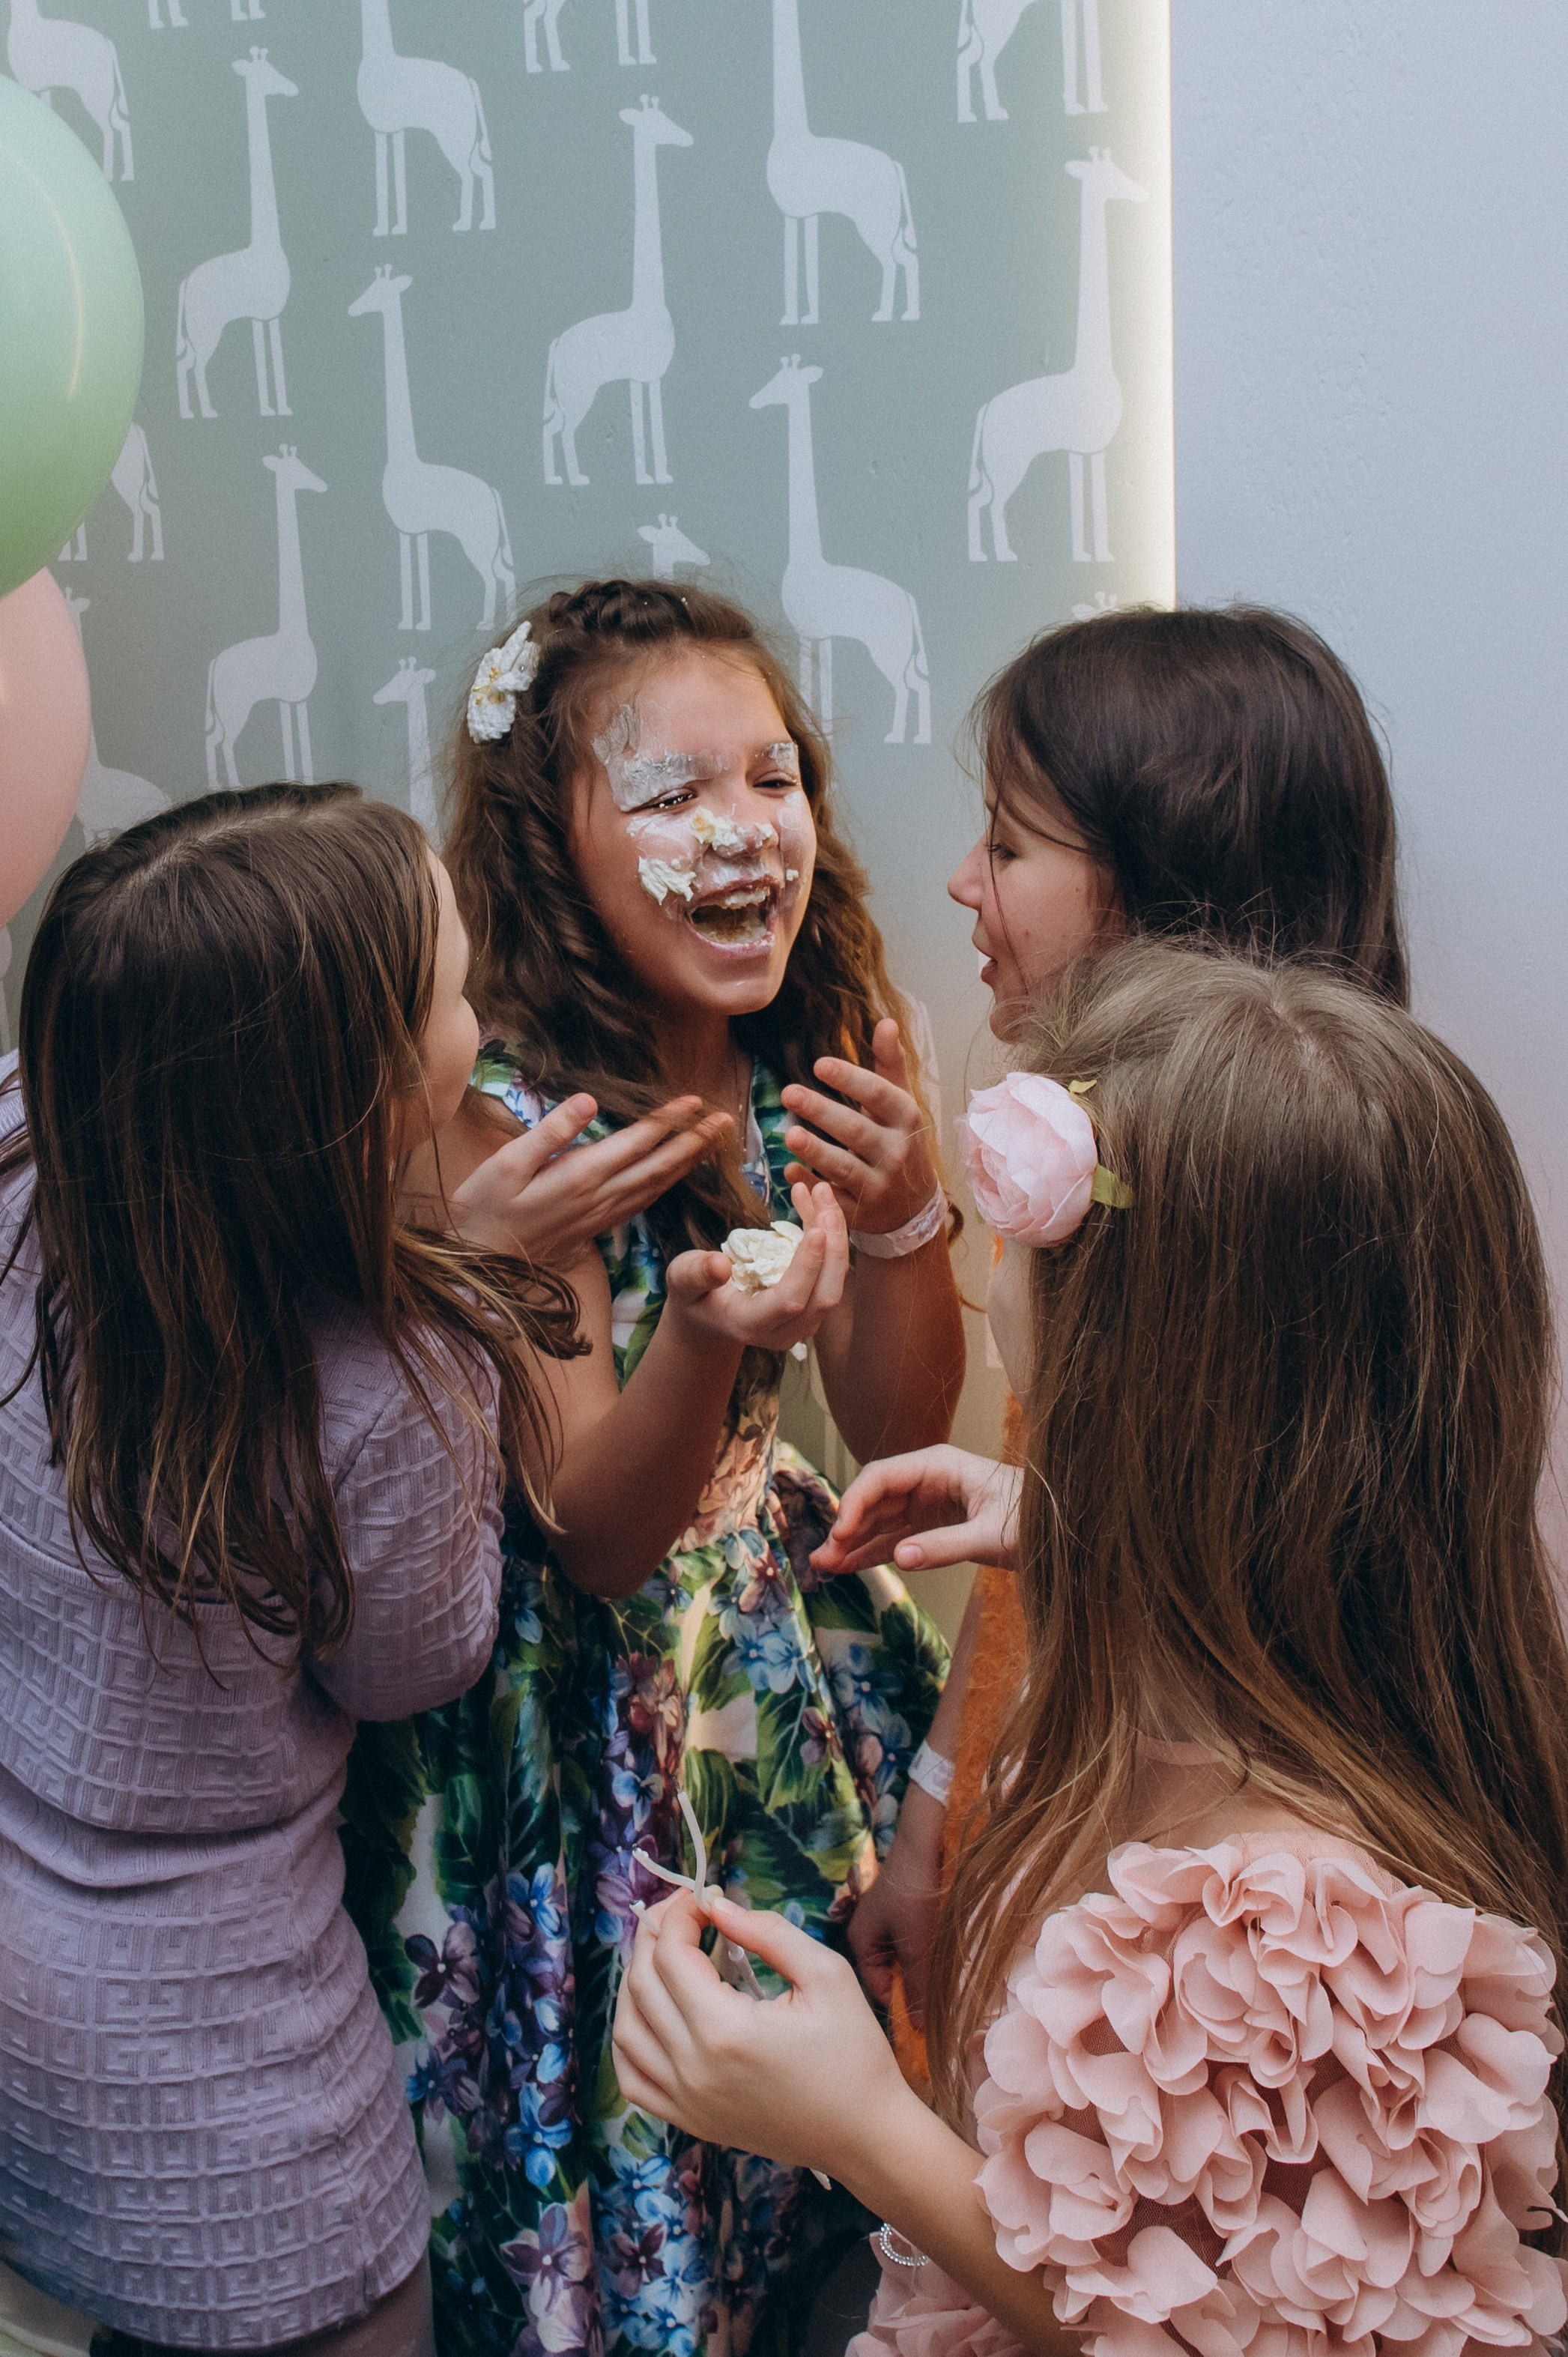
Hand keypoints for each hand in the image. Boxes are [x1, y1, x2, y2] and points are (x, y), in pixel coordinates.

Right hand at [450, 1095, 730, 1265]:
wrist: (478, 1261)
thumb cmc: (483, 1207)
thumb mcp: (506, 1164)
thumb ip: (550, 1133)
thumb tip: (588, 1101)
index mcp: (580, 1176)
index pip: (636, 1142)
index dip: (668, 1120)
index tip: (695, 1100)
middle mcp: (600, 1197)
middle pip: (659, 1166)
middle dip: (695, 1141)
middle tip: (726, 1119)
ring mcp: (602, 1214)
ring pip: (657, 1186)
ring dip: (689, 1162)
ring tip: (713, 1141)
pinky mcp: (597, 1225)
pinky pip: (643, 1201)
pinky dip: (668, 1184)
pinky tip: (678, 1174)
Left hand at [612, 1887, 907, 2176]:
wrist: (865, 2134)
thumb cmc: (855, 2052)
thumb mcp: (826, 1975)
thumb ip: (768, 1932)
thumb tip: (717, 1905)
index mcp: (725, 2030)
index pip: (671, 1954)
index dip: (680, 1914)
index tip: (703, 1895)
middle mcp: (693, 2069)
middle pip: (642, 1984)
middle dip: (655, 1935)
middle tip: (684, 1913)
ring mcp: (687, 2101)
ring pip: (627, 2030)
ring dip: (634, 1982)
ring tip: (665, 1954)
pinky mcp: (691, 2121)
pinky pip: (634, 2079)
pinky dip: (630, 2039)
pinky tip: (650, 2014)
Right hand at [665, 1182, 847, 1354]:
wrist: (709, 1318)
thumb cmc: (694, 1295)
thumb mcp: (682, 1281)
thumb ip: (696, 1274)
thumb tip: (719, 1264)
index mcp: (750, 1325)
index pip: (789, 1301)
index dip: (806, 1268)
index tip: (816, 1230)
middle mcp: (783, 1332)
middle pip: (824, 1296)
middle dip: (833, 1248)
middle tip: (826, 1202)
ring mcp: (802, 1324)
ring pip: (833, 1284)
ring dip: (836, 1237)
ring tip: (823, 1194)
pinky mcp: (811, 1307)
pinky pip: (830, 1274)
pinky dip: (831, 1239)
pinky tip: (819, 1205)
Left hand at [781, 1017, 939, 1237]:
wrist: (914, 1206)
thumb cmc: (899, 1140)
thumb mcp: (900, 1103)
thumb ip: (889, 1065)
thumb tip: (886, 1021)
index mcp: (906, 1119)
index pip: (879, 1095)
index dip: (851, 1079)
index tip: (819, 1064)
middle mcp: (896, 1152)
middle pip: (857, 1131)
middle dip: (822, 1112)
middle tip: (788, 1093)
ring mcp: (879, 1186)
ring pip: (845, 1168)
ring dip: (816, 1152)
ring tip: (789, 1135)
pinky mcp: (861, 1213)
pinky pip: (832, 1199)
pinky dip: (810, 1185)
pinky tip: (789, 1171)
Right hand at [810, 1447, 1020, 1576]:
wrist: (1063, 1530)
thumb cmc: (1034, 1521)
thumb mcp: (993, 1535)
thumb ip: (946, 1546)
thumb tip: (900, 1557)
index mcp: (939, 1466)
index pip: (882, 1477)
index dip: (855, 1503)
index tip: (839, 1534)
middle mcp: (928, 1480)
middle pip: (875, 1500)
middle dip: (846, 1528)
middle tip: (822, 1559)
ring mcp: (929, 1504)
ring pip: (880, 1522)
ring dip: (853, 1543)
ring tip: (825, 1567)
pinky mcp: (934, 1527)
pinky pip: (896, 1539)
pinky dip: (874, 1553)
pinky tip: (850, 1567)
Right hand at [849, 1782, 945, 2023]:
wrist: (925, 1843)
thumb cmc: (914, 1893)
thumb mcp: (916, 1945)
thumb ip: (917, 1987)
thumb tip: (918, 2028)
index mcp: (861, 1943)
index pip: (878, 1990)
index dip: (900, 2007)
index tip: (925, 2024)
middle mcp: (870, 1936)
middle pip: (892, 1977)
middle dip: (915, 1990)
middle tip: (940, 2006)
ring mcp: (888, 1924)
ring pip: (907, 1962)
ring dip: (925, 1972)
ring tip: (947, 1983)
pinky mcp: (906, 1915)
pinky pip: (916, 1946)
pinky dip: (930, 1954)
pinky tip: (947, 1958)